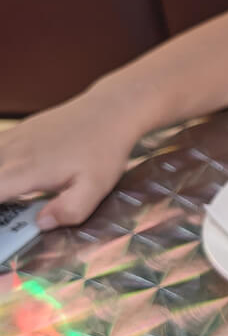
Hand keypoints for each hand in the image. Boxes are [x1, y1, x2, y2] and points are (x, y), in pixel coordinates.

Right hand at [0, 95, 136, 229]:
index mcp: (24, 170)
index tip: (3, 223)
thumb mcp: (96, 187)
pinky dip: (0, 171)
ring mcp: (9, 140)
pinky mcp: (14, 134)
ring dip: (0, 185)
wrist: (108, 111)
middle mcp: (9, 153)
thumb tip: (41, 224)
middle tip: (12, 210)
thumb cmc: (103, 149)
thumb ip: (69, 210)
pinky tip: (13, 182)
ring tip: (13, 199)